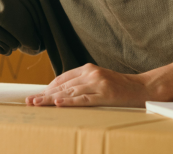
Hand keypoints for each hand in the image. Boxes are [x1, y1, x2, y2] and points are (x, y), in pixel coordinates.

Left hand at [26, 63, 149, 107]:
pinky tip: (58, 104)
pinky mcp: (105, 94)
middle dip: (45, 94)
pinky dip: (70, 102)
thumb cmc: (120, 86)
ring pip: (70, 93)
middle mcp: (91, 73)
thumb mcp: (99, 79)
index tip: (37, 95)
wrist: (142, 88)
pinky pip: (84, 99)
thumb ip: (82, 82)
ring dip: (52, 100)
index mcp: (88, 68)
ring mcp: (98, 83)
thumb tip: (62, 92)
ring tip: (38, 104)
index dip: (48, 88)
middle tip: (30, 101)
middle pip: (63, 86)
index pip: (62, 79)